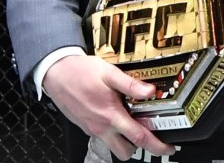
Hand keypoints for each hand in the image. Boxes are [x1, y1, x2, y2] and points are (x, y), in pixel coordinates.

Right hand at [43, 54, 174, 160]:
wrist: (55, 72)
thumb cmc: (79, 71)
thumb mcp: (108, 72)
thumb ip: (130, 84)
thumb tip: (150, 91)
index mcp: (111, 115)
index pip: (140, 138)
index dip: (158, 146)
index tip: (168, 147)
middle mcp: (102, 127)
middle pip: (126, 152)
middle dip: (140, 148)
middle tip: (149, 135)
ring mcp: (92, 129)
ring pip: (113, 147)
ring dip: (124, 141)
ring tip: (130, 123)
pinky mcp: (85, 126)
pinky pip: (102, 136)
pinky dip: (112, 131)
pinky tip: (113, 114)